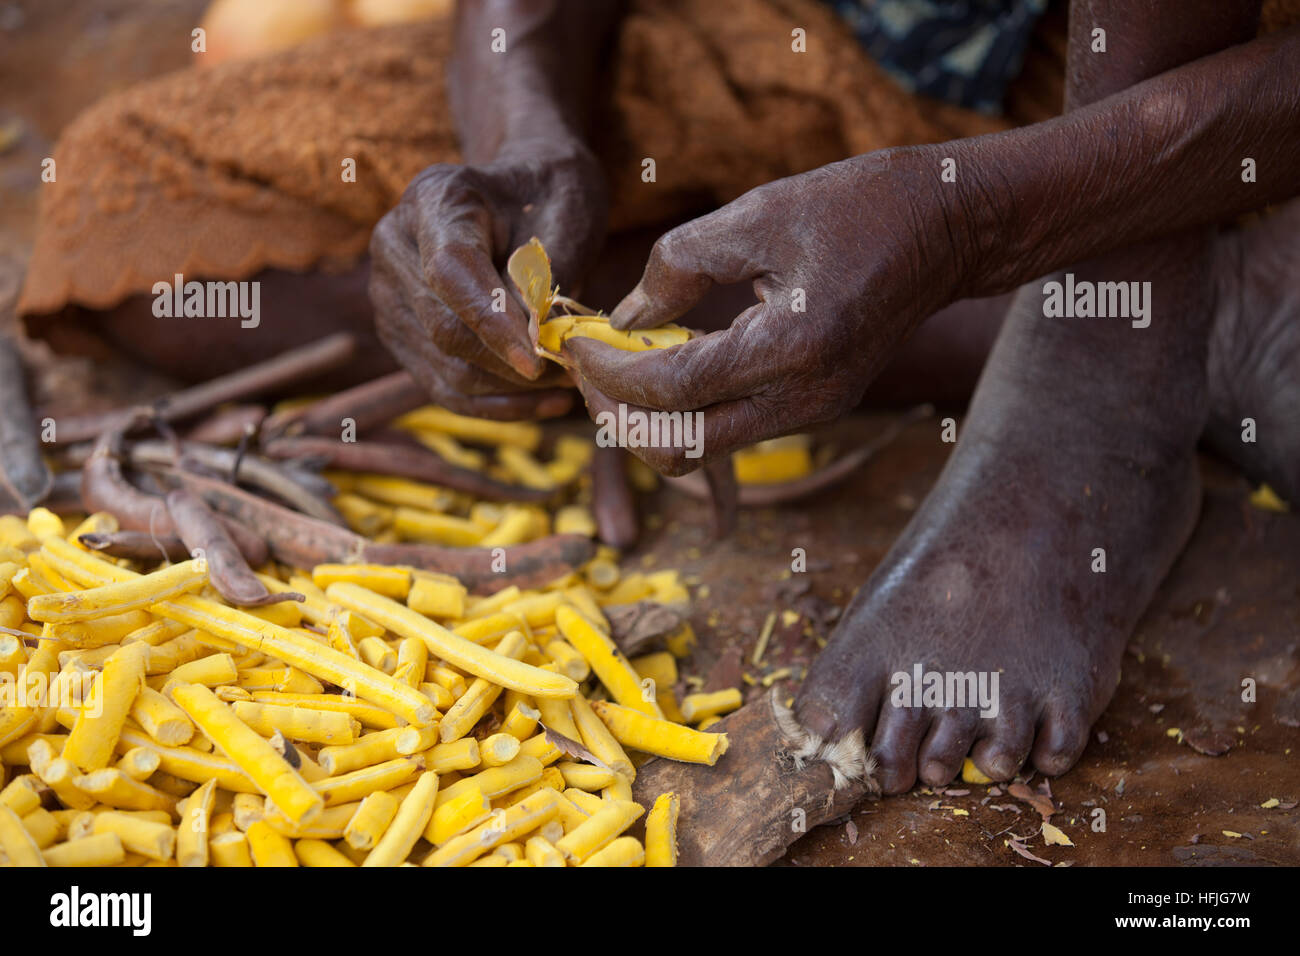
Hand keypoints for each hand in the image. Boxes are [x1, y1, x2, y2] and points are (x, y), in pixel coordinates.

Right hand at [368, 143, 607, 418]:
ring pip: (445, 367)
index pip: (450, 272)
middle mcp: (395, 245)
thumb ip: (542, 277)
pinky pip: (445, 386)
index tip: (537, 359)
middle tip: (574, 373)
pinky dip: (498, 403)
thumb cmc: (550, 196)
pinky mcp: (401, 334)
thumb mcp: (563, 217)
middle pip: (443, 327)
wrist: (522, 193)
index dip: (491, 322)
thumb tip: (533, 341)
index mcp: (434, 200)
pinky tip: (548, 403)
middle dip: (511, 363)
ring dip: (511, 389)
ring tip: (569, 384)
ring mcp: (389, 294)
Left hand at [564, 150, 968, 471]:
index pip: (671, 391)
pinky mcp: (811, 409)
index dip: (609, 372)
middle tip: (586, 367)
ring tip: (615, 363)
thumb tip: (622, 317)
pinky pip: (729, 429)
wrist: (946, 229)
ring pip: (703, 450)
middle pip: (681, 451)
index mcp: (794, 349)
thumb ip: (678, 266)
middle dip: (619, 416)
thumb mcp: (758, 215)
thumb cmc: (859, 207)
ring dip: (647, 417)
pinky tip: (661, 360)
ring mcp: (812, 413)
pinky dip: (683, 407)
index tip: (572, 341)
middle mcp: (805, 399)